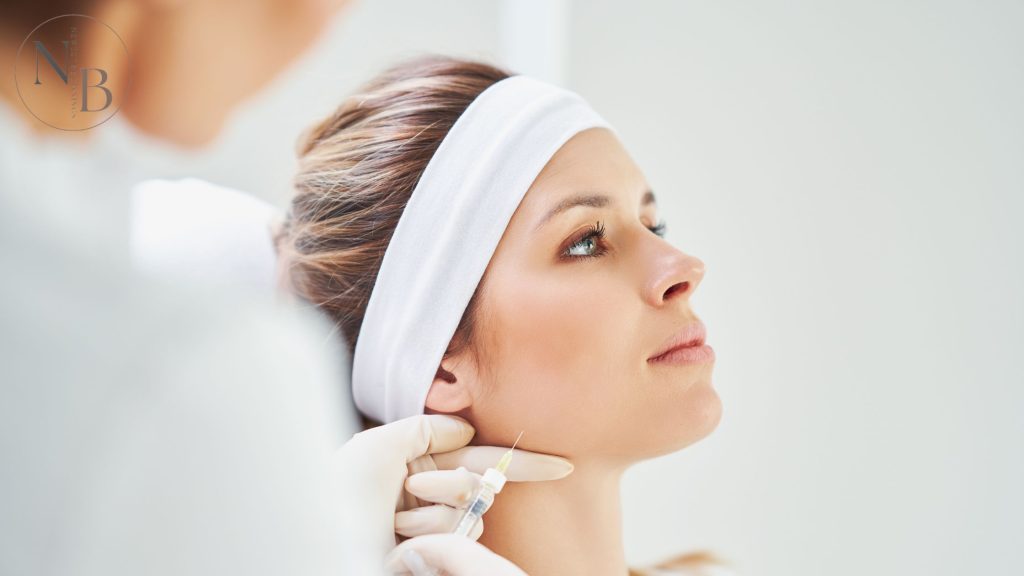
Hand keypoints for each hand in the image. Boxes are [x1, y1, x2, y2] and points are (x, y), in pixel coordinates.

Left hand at [333, 414, 570, 572]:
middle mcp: (428, 495)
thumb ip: (426, 429)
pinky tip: (399, 545)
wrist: (320, 542)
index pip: (477, 456)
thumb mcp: (376, 445)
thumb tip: (466, 430)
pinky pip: (458, 536)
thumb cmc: (340, 493)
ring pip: (471, 512)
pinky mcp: (434, 555)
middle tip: (408, 490)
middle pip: (478, 482)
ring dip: (433, 512)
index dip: (521, 461)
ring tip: (393, 521)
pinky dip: (429, 535)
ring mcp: (431, 528)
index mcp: (415, 463)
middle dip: (449, 483)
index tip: (563, 465)